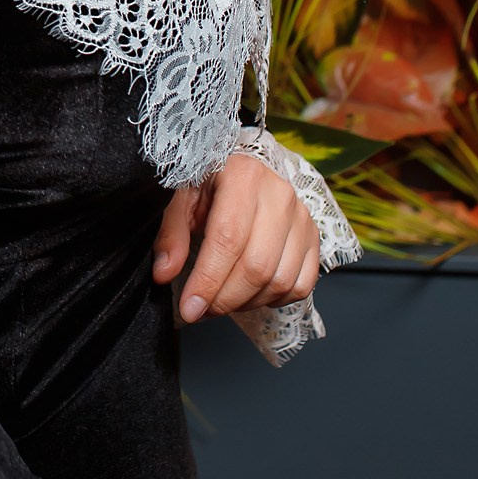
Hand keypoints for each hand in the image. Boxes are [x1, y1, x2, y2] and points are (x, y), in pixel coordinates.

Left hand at [152, 151, 319, 323]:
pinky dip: (274, 300)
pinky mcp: (313, 238)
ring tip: (223, 299)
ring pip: (280, 281)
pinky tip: (251, 293)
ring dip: (247, 302)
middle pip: (257, 266)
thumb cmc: (210, 183)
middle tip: (201, 308)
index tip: (190, 307)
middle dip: (225, 299)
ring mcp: (302, 218)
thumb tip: (164, 273)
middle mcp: (280, 196)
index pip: (228, 240)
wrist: (245, 170)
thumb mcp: (181, 198)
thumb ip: (171, 234)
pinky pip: (301, 285)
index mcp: (244, 176)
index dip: (208, 280)